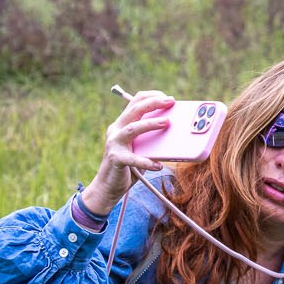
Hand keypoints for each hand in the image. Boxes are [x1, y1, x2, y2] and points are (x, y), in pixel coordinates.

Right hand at [79, 90, 171, 217]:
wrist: (107, 187)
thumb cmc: (129, 166)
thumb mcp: (141, 148)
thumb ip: (152, 138)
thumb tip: (176, 131)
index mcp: (122, 124)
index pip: (135, 102)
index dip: (151, 96)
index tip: (167, 97)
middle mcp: (116, 130)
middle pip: (134, 110)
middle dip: (153, 103)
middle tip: (170, 101)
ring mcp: (114, 143)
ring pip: (132, 128)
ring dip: (150, 124)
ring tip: (167, 122)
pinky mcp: (115, 159)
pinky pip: (133, 159)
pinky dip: (147, 162)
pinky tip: (158, 165)